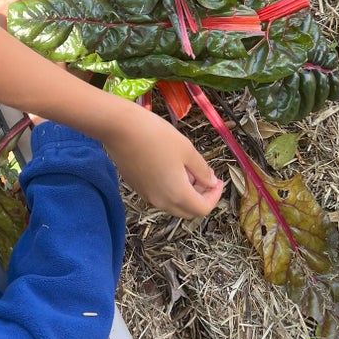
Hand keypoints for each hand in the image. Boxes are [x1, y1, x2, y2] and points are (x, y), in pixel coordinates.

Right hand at [103, 104, 223, 217]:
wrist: (120, 128)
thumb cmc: (157, 136)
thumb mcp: (187, 150)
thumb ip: (202, 170)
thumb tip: (211, 182)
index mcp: (177, 194)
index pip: (202, 209)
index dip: (214, 196)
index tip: (218, 180)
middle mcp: (161, 202)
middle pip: (188, 210)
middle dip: (201, 196)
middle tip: (205, 176)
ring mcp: (147, 196)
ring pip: (173, 204)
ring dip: (185, 192)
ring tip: (187, 167)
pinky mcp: (137, 187)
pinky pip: (159, 196)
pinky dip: (170, 188)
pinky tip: (169, 166)